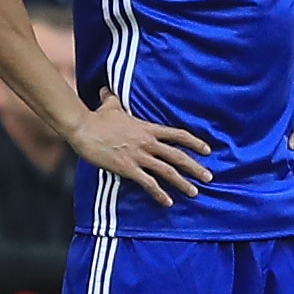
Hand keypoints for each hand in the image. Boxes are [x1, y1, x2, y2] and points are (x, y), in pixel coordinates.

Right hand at [65, 89, 212, 205]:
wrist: (84, 128)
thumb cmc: (97, 117)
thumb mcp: (110, 105)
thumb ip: (113, 99)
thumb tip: (107, 90)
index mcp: (148, 128)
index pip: (178, 135)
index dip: (195, 143)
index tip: (207, 150)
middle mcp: (148, 143)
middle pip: (178, 156)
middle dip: (195, 167)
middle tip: (209, 177)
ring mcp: (139, 156)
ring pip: (167, 171)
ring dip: (182, 183)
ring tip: (194, 192)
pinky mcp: (128, 168)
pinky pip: (148, 183)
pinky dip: (159, 194)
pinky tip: (168, 202)